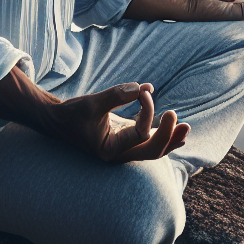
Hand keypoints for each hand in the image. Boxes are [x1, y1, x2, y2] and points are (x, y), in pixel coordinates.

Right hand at [42, 82, 189, 162]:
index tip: (142, 92)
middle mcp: (119, 154)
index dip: (147, 111)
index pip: (140, 134)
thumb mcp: (93, 102)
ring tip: (186, 128)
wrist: (57, 120)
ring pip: (153, 150)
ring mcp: (123, 149)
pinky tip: (177, 128)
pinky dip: (162, 134)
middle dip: (167, 135)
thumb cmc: (72, 113)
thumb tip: (143, 88)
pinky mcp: (125, 139)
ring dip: (170, 138)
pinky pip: (148, 141)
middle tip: (175, 115)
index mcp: (110, 151)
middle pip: (152, 151)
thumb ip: (117, 95)